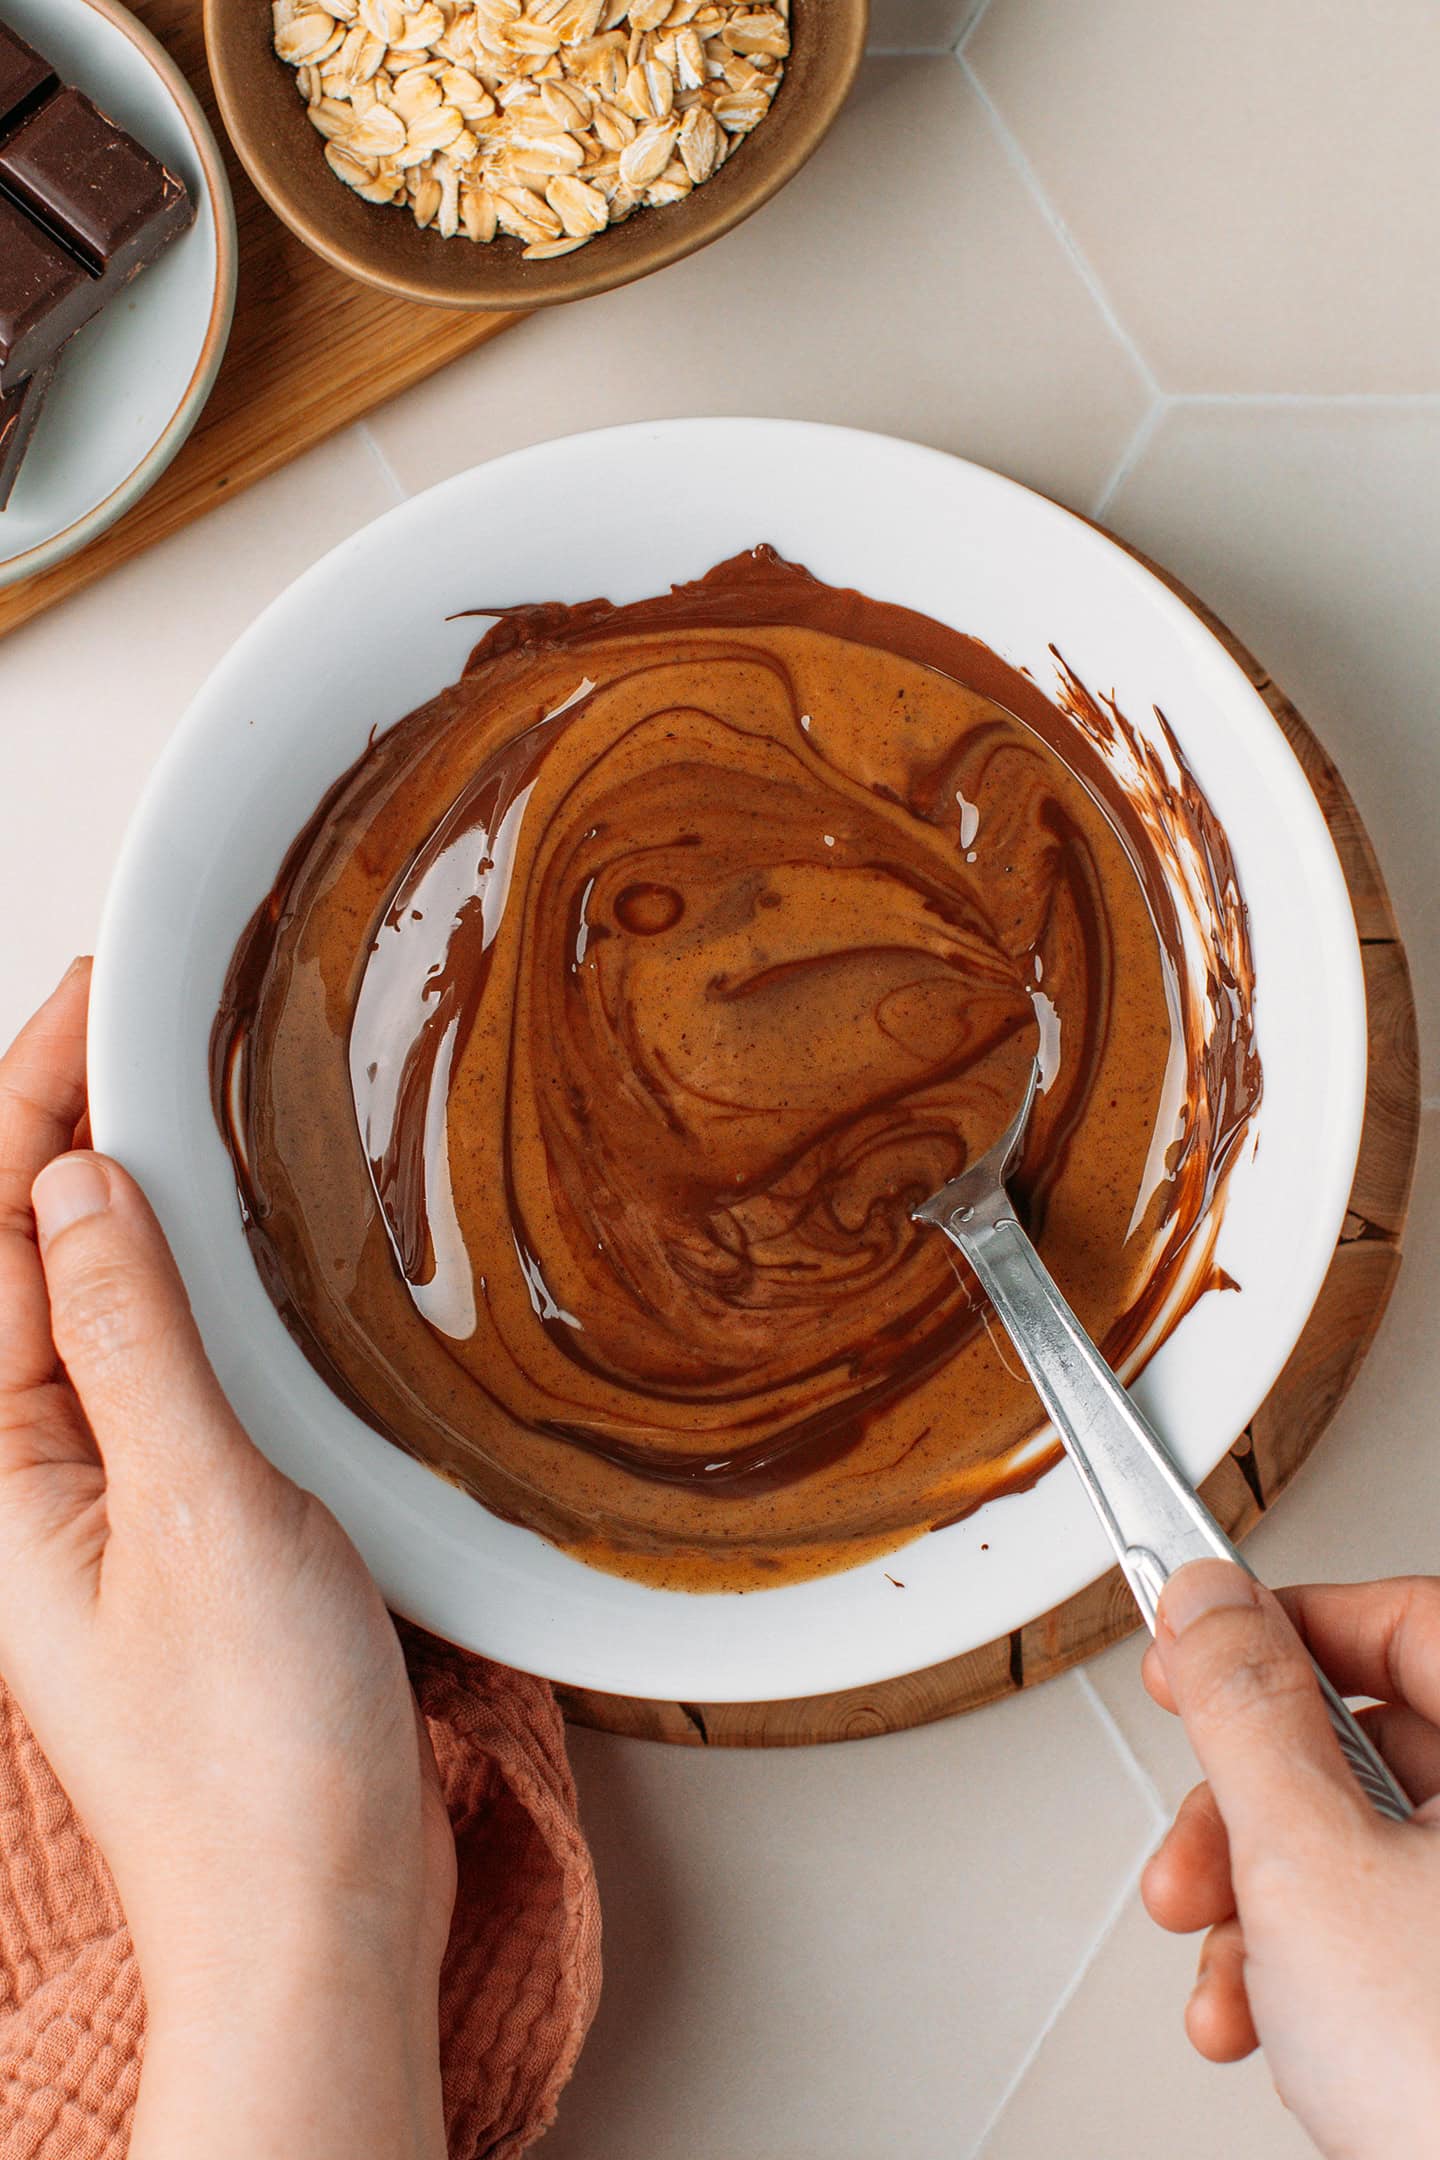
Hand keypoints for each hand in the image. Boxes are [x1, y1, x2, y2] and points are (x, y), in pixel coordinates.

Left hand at [0, 963, 454, 2159]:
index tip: (101, 991)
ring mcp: (98, 1500)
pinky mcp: (173, 1523)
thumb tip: (78, 1187)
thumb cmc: (253, 1754)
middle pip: (25, 1252)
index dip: (32, 1095)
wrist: (317, 1916)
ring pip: (91, 1300)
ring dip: (126, 1189)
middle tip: (145, 1007)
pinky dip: (183, 1277)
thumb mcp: (198, 1514)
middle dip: (63, 1118)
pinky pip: (153, 1362)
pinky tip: (236, 1245)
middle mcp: (29, 1476)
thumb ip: (132, 1341)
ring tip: (186, 1088)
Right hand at [1141, 1559, 1439, 2157]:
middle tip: (1194, 1855)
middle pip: (1368, 1748)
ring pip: (1367, 1852)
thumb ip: (1245, 1709)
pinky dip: (1312, 1970)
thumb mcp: (1310, 1864)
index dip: (1280, 1627)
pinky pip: (1394, 1933)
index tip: (1192, 1652)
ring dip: (1261, 1908)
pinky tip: (1266, 2024)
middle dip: (1247, 1813)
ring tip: (1227, 1979)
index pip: (1400, 1620)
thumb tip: (1207, 1603)